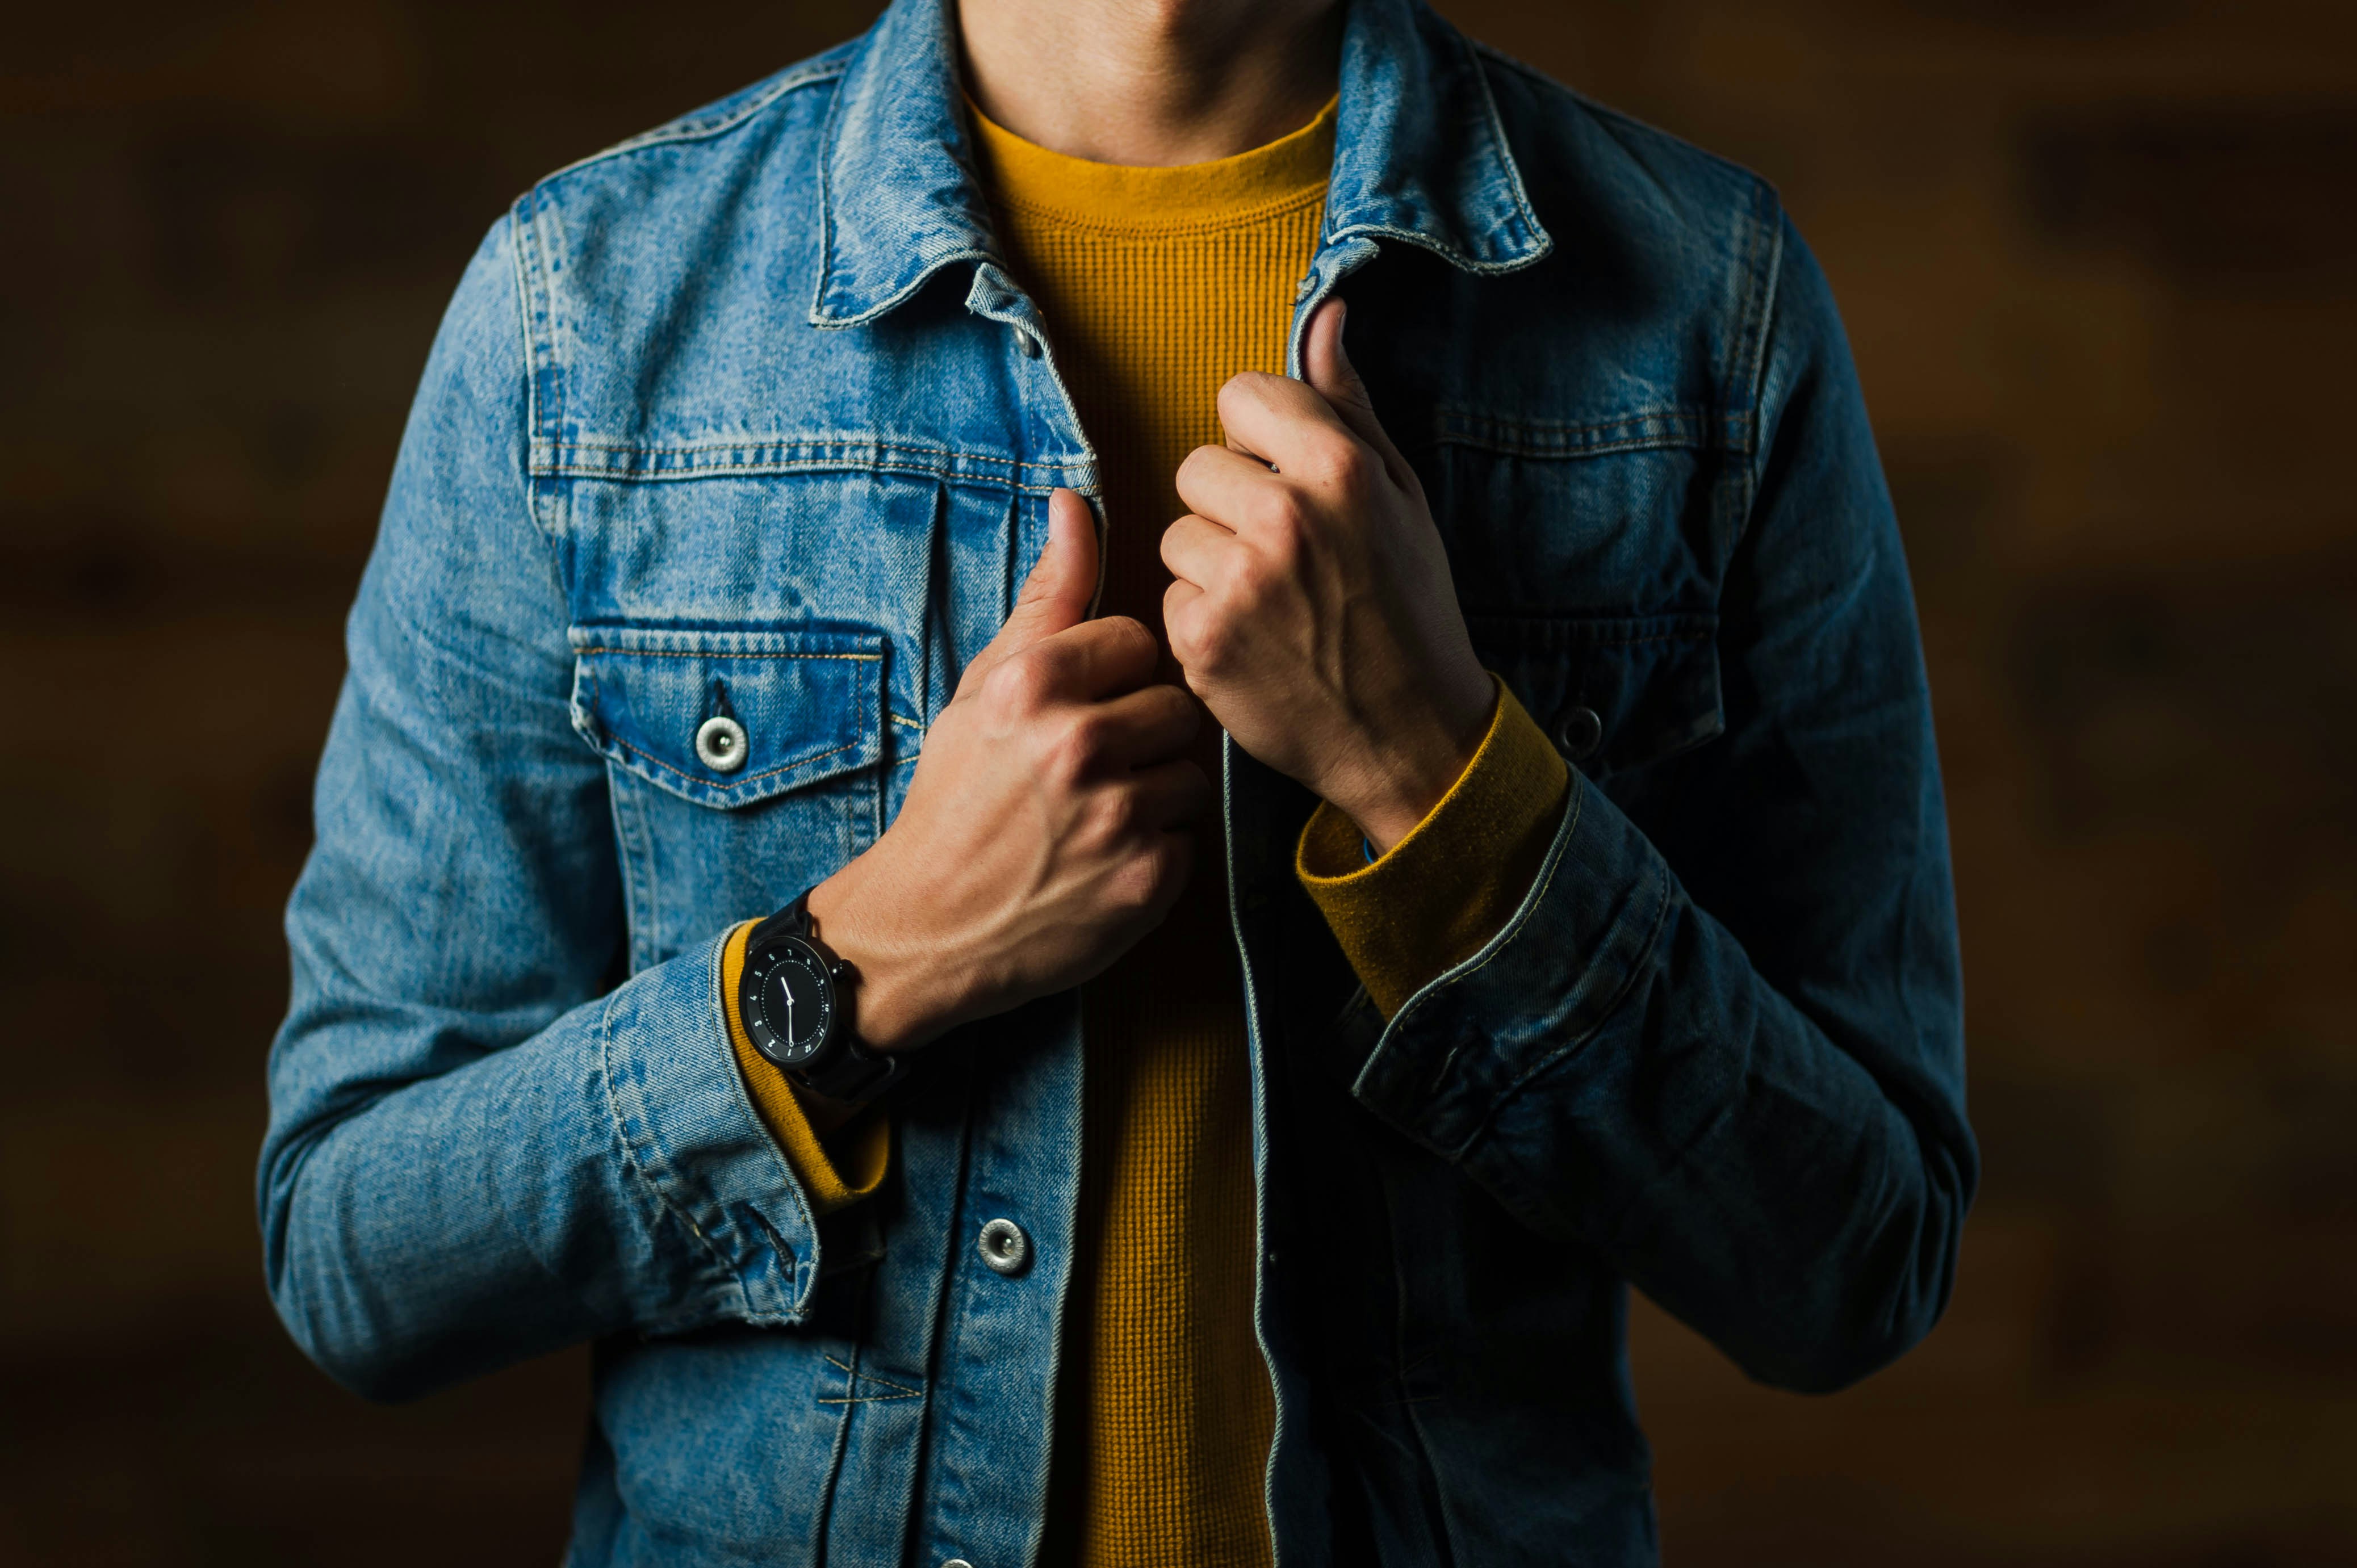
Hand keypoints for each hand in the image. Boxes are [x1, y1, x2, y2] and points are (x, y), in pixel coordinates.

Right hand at [806, 490, 1210, 1055]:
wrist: (928, 926)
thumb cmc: (958, 799)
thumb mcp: (986, 688)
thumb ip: (1047, 598)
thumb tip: (1076, 502)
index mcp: (1035, 684)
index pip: (1137, 640)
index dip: (1112, 677)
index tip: (1077, 710)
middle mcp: (1077, 744)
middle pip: (1173, 704)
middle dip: (1141, 734)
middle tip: (1087, 771)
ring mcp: (1116, 815)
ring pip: (1191, 771)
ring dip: (1157, 793)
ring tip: (1097, 816)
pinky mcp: (1146, 880)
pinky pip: (1191, 839)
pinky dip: (1156, 852)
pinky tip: (1105, 861)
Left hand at [1160, 297, 1492, 851]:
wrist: (1413, 735)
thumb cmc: (1410, 608)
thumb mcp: (1399, 497)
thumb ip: (1349, 405)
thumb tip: (1324, 314)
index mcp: (1338, 466)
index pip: (1241, 395)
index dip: (1257, 437)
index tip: (1284, 479)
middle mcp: (1285, 516)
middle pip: (1196, 465)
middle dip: (1228, 505)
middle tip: (1283, 557)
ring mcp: (1238, 582)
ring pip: (1175, 535)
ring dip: (1210, 565)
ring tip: (1272, 604)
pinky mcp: (1203, 640)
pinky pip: (1170, 599)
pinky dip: (1203, 623)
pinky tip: (1255, 645)